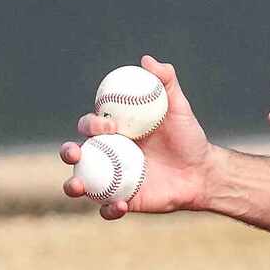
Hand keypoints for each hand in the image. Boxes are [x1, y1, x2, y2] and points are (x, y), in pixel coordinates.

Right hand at [62, 55, 215, 218]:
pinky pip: (107, 208)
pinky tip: (119, 205)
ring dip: (72, 185)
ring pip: (82, 183)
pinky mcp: (123, 201)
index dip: (91, 124)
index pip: (91, 126)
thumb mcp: (179, 108)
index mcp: (115, 132)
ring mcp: (112, 180)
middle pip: (77, 154)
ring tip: (76, 187)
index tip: (109, 126)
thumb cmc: (188, 137)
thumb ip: (166, 82)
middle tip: (75, 153)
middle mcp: (108, 155)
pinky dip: (108, 209)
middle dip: (67, 152)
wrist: (202, 173)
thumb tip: (146, 60)